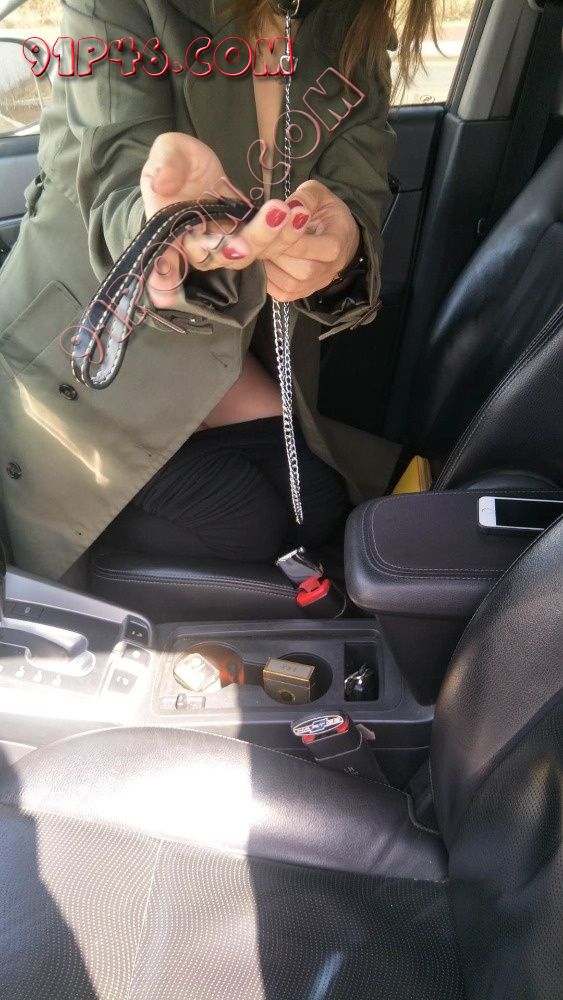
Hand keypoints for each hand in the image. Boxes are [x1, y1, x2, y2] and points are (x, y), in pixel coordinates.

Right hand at [140, 132, 308, 307]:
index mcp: (170, 231)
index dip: (169, 274)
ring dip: (273, 236)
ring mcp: (224, 245)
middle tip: (272, 217)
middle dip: (248, 241)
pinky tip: (300, 213)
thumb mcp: (167, 152)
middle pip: (221, 256)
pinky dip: (284, 230)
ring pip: (248, 252)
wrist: (194, 167)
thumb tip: (162, 183)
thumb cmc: (175, 162)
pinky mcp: (246, 237)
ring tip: (293, 212)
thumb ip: (164, 165)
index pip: (166, 258)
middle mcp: (197, 247)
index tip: (177, 285)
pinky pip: (266, 242)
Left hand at [262, 180, 360, 301]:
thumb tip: (288, 207)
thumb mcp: (319, 194)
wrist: (339, 236)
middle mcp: (330, 268)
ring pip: (291, 285)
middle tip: (258, 236)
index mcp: (337, 242)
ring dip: (270, 267)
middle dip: (276, 253)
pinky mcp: (303, 292)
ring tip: (259, 248)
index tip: (270, 221)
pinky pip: (283, 294)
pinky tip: (262, 261)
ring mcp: (317, 284)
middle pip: (302, 270)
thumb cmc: (326, 213)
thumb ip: (305, 197)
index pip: (312, 247)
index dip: (287, 237)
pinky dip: (268, 280)